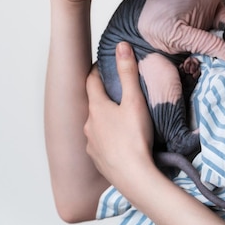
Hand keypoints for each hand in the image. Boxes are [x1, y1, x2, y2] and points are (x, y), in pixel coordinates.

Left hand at [84, 42, 153, 191]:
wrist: (135, 178)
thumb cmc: (135, 137)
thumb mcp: (135, 100)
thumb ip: (128, 72)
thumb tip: (121, 46)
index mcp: (96, 108)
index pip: (91, 81)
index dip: (97, 70)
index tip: (104, 64)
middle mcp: (89, 125)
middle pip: (94, 104)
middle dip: (103, 96)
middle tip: (117, 90)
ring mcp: (91, 145)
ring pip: (96, 125)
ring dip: (105, 118)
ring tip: (121, 116)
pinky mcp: (98, 161)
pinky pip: (100, 143)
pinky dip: (108, 137)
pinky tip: (120, 140)